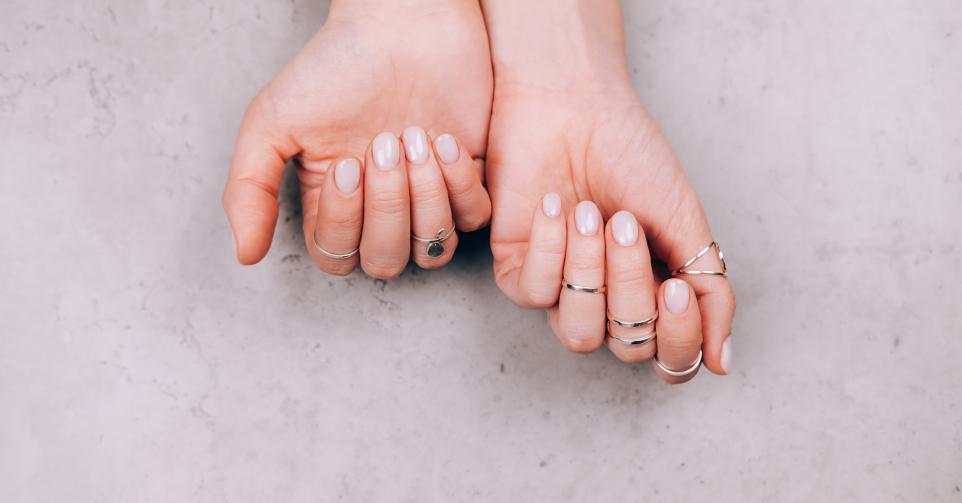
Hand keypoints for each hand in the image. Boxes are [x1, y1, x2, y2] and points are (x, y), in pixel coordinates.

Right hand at [222, 0, 491, 277]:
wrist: (402, 20)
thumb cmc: (335, 65)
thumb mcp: (271, 121)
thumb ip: (248, 190)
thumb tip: (245, 256)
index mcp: (333, 203)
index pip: (336, 255)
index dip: (343, 221)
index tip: (347, 163)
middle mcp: (380, 209)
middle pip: (385, 261)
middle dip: (388, 206)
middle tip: (384, 143)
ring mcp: (427, 197)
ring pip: (433, 248)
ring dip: (425, 196)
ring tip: (415, 135)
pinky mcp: (470, 179)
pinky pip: (472, 217)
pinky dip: (460, 183)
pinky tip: (445, 139)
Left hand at [483, 0, 735, 381]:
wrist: (572, 103)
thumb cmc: (632, 155)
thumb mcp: (687, 222)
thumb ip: (710, 292)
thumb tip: (722, 362)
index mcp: (654, 291)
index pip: (670, 359)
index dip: (678, 338)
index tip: (679, 286)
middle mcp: (609, 299)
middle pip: (627, 346)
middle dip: (631, 285)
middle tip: (626, 222)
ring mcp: (562, 288)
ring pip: (578, 332)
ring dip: (591, 271)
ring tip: (592, 213)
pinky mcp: (516, 269)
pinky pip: (533, 293)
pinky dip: (551, 247)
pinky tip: (556, 204)